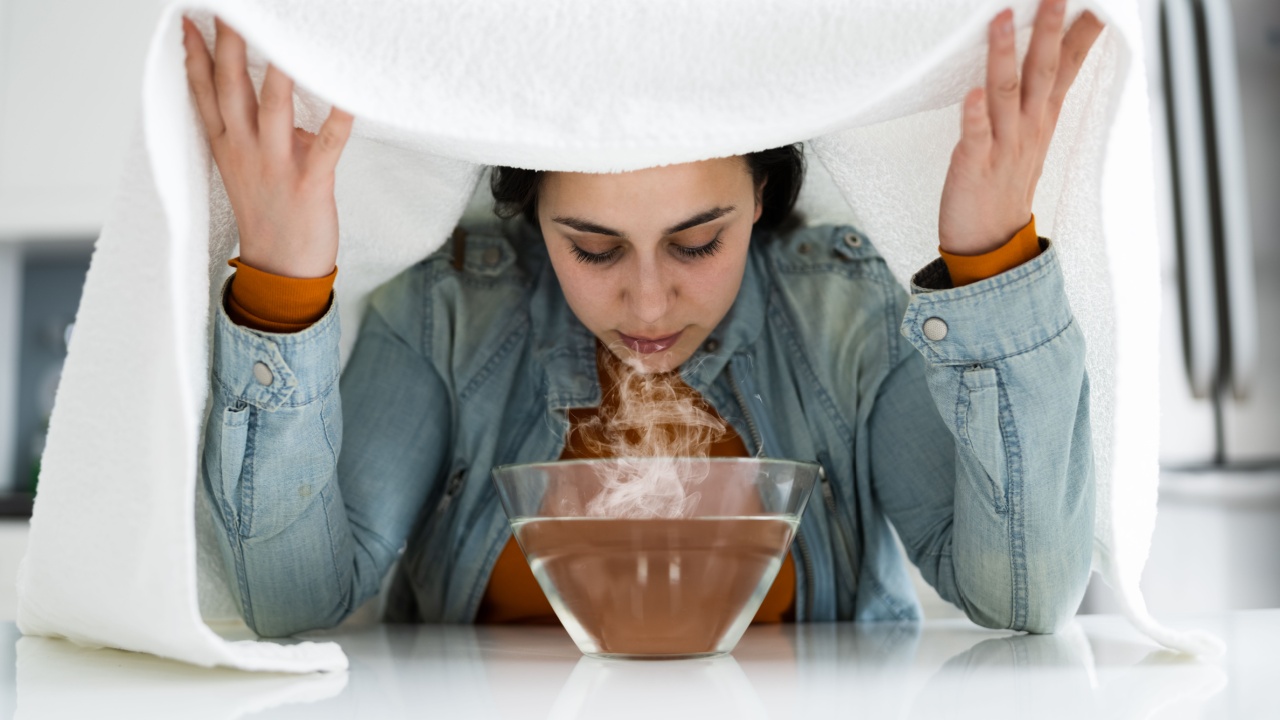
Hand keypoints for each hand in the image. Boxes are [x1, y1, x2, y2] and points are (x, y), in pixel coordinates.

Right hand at [182, 16, 353, 277]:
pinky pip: (327, 145)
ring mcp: (275, 166)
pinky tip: (348, 95)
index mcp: (226, 144)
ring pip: (274, 107)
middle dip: (230, 44)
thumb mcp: (247, 164)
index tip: (188, 18)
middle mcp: (244, 150)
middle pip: (231, 87)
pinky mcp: (310, 183)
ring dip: (278, 69)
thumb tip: (272, 88)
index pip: (203, 90)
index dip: (195, 53)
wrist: (281, 270)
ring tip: (283, 33)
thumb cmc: (269, 212)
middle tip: (231, 8)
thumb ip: (253, 126)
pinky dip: (338, 119)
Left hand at [937, 0, 1104, 254]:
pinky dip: (974, 114)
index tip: (1096, 1)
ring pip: (1007, 93)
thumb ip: (1041, 92)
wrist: (990, 241)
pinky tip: (971, 93)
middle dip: (1049, 29)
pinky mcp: (974, 165)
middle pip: (1043, 70)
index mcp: (1044, 117)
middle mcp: (1029, 127)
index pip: (1070, 65)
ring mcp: (1004, 145)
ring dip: (1004, 56)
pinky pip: (976, 136)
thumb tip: (1051, 53)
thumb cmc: (1005, 182)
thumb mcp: (1033, 132)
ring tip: (1002, 20)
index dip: (1083, 30)